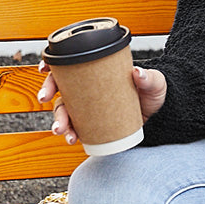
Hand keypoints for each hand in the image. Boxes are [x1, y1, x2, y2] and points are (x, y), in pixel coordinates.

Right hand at [37, 63, 168, 144]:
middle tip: (47, 101)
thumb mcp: (154, 82)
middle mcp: (87, 88)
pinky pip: (76, 128)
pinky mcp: (93, 123)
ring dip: (59, 121)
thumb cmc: (154, 92)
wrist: (161, 114)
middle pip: (60, 88)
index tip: (44, 68)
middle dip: (48, 94)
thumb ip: (148, 78)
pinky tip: (72, 139)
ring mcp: (88, 106)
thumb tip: (137, 73)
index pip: (69, 64)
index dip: (52, 64)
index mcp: (96, 71)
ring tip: (63, 132)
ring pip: (64, 111)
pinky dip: (71, 133)